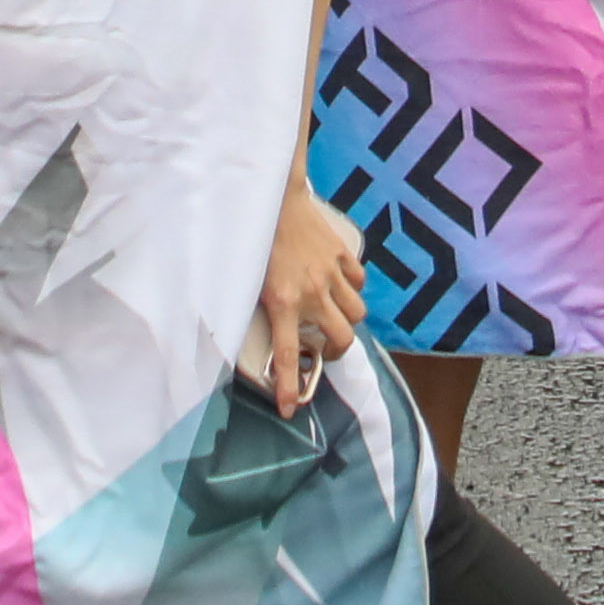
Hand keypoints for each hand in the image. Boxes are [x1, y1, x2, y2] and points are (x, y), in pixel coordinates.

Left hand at [242, 182, 367, 413]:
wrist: (271, 195)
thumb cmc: (252, 237)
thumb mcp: (245, 277)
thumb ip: (261, 306)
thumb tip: (265, 331)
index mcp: (282, 302)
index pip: (289, 356)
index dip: (290, 387)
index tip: (291, 409)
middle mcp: (311, 292)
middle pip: (342, 339)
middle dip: (335, 351)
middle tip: (324, 350)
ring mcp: (330, 273)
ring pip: (356, 312)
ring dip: (346, 319)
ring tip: (332, 314)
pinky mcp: (341, 253)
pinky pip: (358, 281)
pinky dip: (351, 287)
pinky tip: (337, 282)